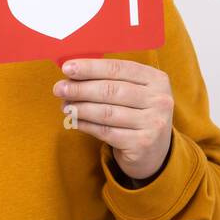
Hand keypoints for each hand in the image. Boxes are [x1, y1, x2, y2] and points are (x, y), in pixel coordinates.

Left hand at [52, 57, 173, 183]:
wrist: (154, 152)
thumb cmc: (136, 114)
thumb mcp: (134, 93)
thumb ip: (109, 80)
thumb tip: (72, 72)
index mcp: (157, 79)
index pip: (119, 68)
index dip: (90, 67)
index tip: (67, 68)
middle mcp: (159, 100)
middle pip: (111, 90)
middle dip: (80, 88)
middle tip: (59, 88)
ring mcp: (153, 123)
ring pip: (106, 112)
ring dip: (80, 108)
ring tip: (64, 106)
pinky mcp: (142, 143)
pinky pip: (106, 132)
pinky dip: (86, 125)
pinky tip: (74, 121)